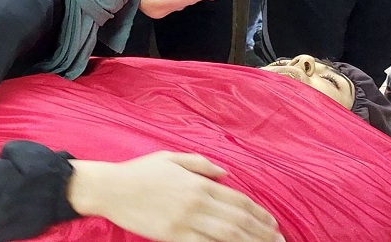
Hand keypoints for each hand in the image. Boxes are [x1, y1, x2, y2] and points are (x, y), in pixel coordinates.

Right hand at [68, 152, 283, 241]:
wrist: (111, 188)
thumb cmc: (139, 172)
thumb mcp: (171, 158)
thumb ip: (201, 164)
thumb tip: (225, 173)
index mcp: (198, 182)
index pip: (238, 199)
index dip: (259, 213)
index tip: (272, 223)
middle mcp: (197, 202)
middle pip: (238, 220)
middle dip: (262, 232)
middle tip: (279, 241)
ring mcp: (185, 221)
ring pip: (227, 235)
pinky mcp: (173, 236)